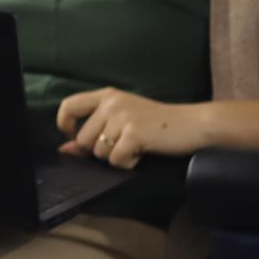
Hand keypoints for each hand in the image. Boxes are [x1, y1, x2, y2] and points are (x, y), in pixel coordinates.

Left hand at [56, 88, 210, 168]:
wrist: (193, 124)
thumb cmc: (157, 123)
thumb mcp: (123, 119)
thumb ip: (93, 129)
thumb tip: (65, 149)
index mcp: (107, 95)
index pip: (69, 105)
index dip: (65, 125)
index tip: (75, 137)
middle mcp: (112, 103)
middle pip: (83, 139)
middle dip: (99, 150)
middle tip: (122, 144)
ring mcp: (123, 118)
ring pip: (99, 153)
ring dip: (116, 157)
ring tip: (136, 146)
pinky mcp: (134, 134)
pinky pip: (116, 160)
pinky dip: (128, 163)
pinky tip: (142, 152)